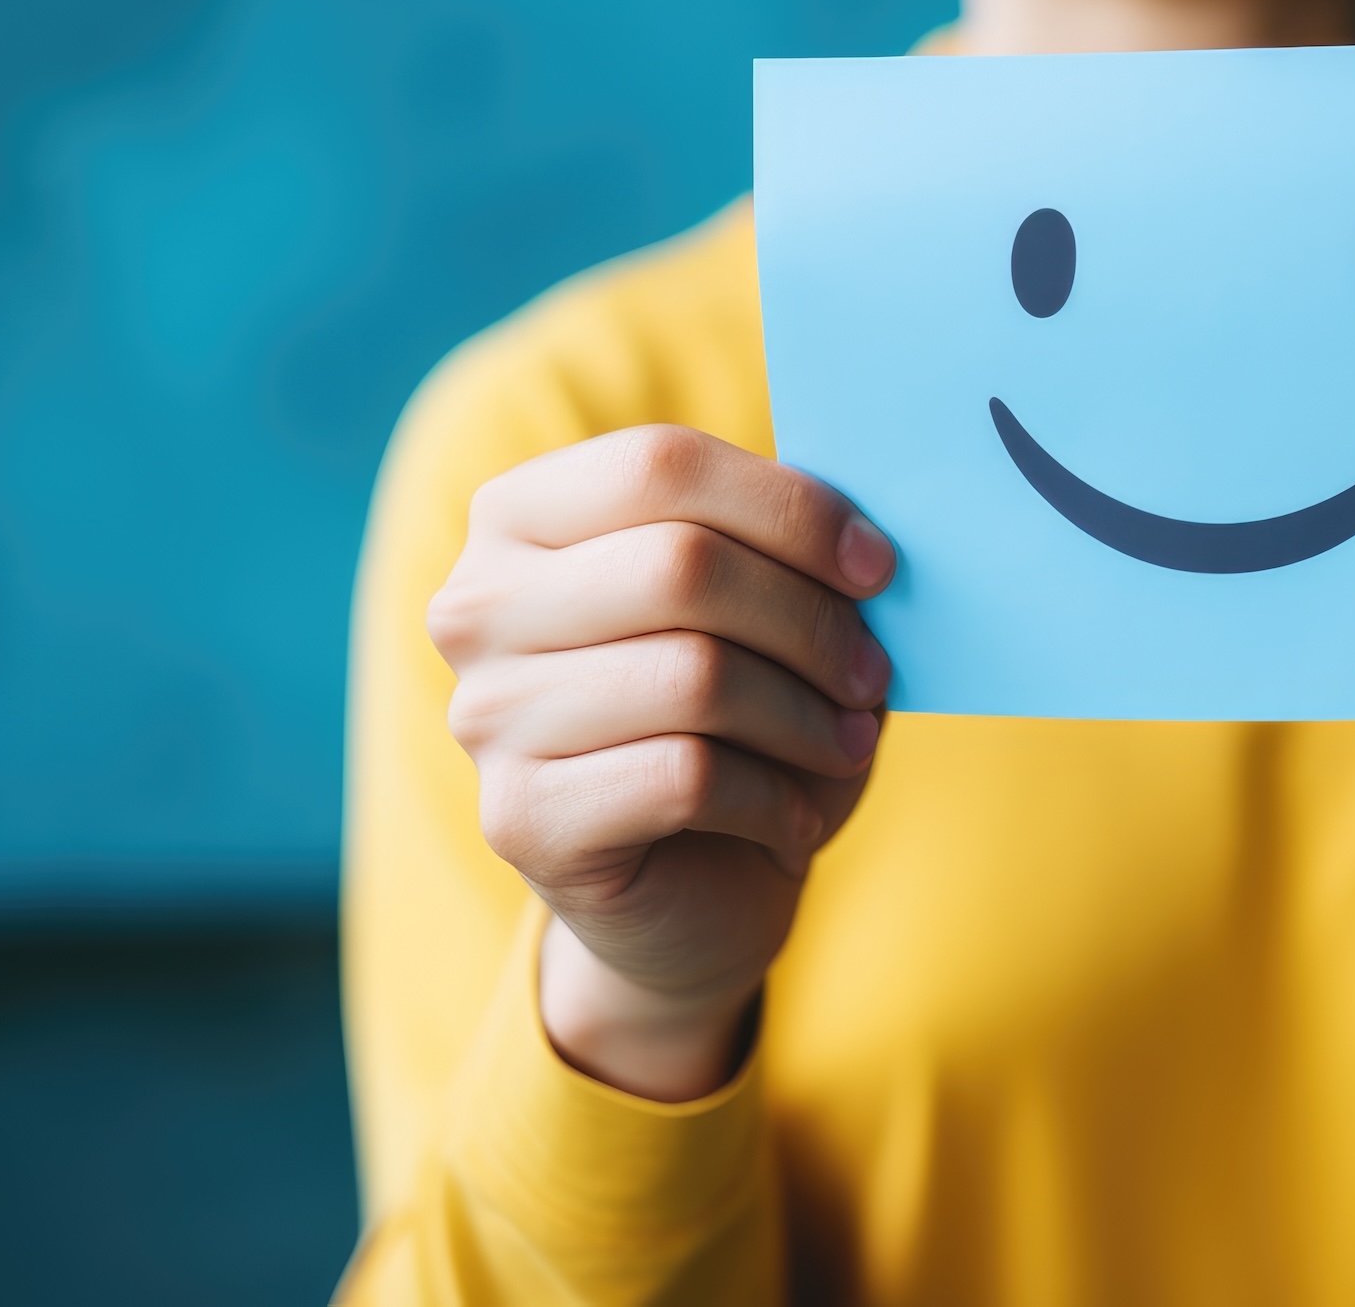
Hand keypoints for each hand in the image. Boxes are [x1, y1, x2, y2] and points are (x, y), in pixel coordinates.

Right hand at [427, 426, 893, 1100]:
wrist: (688, 891)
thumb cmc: (737, 722)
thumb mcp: (766, 614)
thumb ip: (789, 550)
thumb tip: (861, 531)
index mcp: (522, 515)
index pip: (659, 463)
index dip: (789, 508)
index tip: (876, 567)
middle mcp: (478, 606)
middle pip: (682, 565)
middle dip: (809, 622)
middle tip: (872, 675)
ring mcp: (486, 715)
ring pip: (693, 675)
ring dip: (805, 717)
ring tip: (847, 746)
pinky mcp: (521, 818)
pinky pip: (686, 778)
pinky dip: (773, 798)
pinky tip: (792, 820)